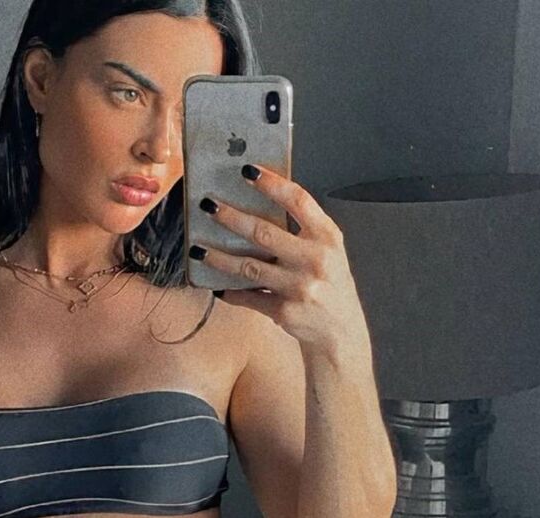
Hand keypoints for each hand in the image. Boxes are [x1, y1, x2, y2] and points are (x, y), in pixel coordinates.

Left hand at [189, 163, 371, 363]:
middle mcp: (315, 259)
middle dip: (230, 217)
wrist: (341, 332)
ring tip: (198, 249)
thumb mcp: (327, 251)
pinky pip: (248, 296)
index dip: (271, 183)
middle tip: (207, 205)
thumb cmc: (329, 284)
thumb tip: (256, 203)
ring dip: (218, 257)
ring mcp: (300, 286)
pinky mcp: (284, 310)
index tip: (247, 171)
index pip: (298, 200)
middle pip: (264, 232)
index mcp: (327, 237)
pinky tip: (215, 284)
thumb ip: (302, 230)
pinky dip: (229, 291)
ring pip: (248, 266)